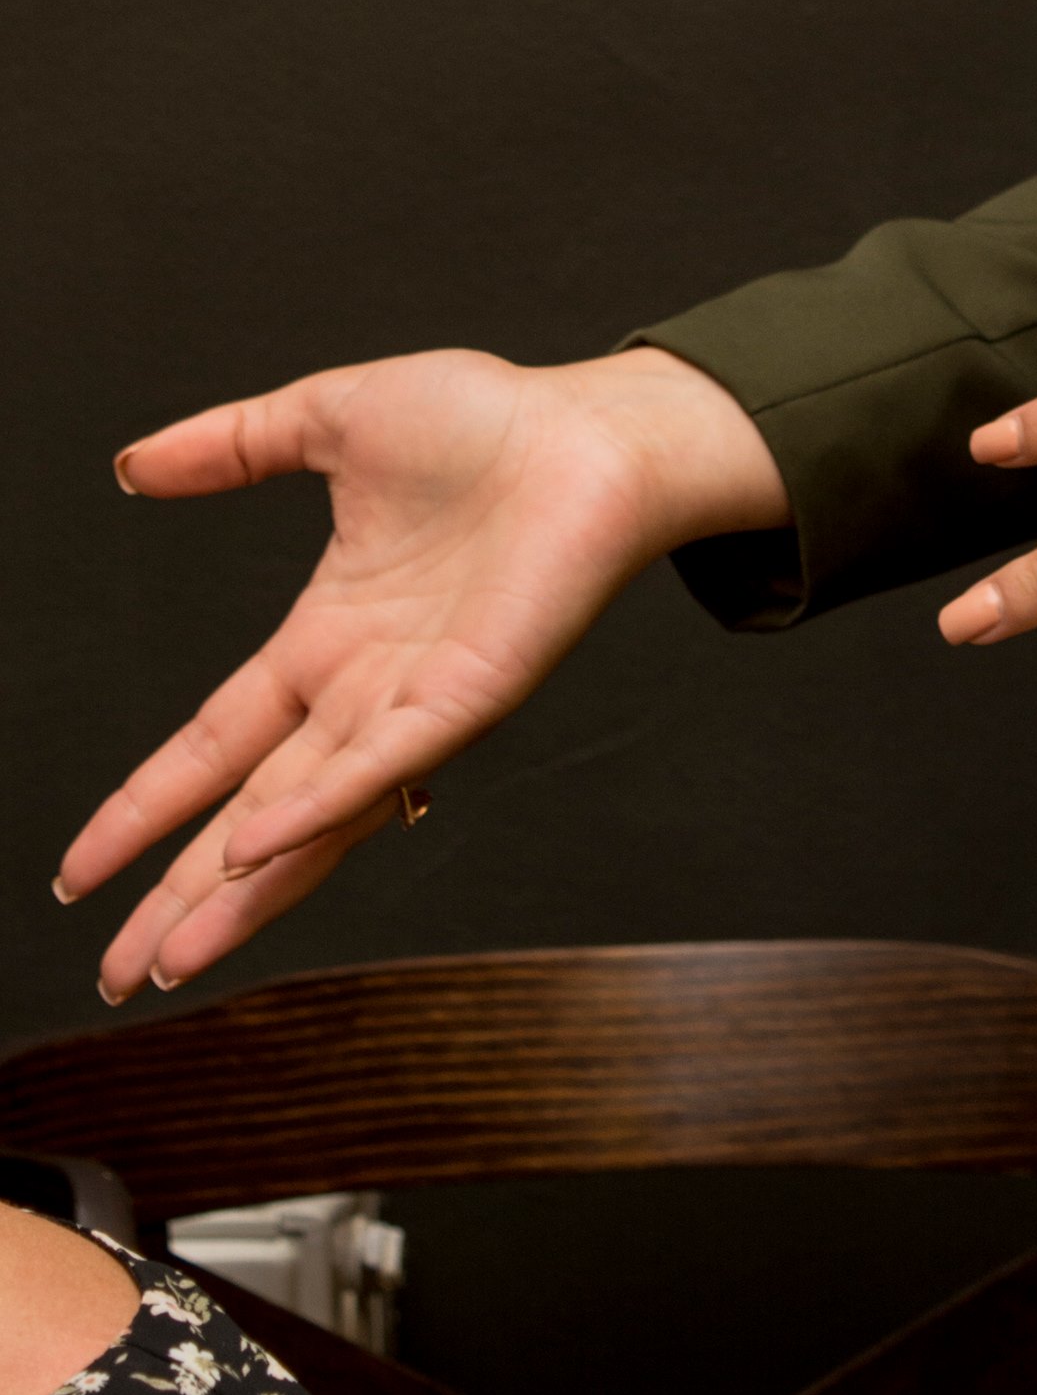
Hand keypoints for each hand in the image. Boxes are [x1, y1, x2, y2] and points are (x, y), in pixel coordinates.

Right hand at [56, 345, 786, 1002]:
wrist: (595, 428)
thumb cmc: (493, 422)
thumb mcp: (330, 419)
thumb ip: (230, 445)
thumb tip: (133, 465)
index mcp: (326, 639)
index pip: (212, 743)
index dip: (146, 806)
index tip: (82, 870)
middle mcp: (364, 690)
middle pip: (247, 815)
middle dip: (177, 895)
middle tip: (117, 975)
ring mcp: (415, 704)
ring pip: (306, 822)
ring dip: (235, 892)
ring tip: (169, 959)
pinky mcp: (469, 697)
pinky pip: (379, 767)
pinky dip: (315, 809)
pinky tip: (250, 851)